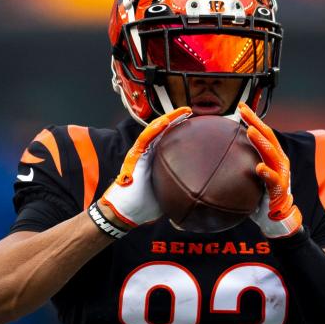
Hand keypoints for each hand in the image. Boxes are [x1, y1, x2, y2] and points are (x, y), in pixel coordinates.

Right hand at [92, 107, 192, 236]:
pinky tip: (165, 122)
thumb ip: (180, 188)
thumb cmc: (145, 205)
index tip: (198, 124)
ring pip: (155, 132)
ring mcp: (141, 154)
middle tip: (190, 111)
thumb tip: (200, 193)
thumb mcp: (169, 194)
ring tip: (182, 112)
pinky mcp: (134, 158)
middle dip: (177, 120)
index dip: (182, 131)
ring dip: (168, 120)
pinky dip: (154, 130)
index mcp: (158, 161)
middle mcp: (149, 154)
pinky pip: (144, 140)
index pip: (171, 141)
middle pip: (164, 132)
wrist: (124, 212)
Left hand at [240, 103, 302, 237]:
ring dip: (261, 142)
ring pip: (272, 153)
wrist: (276, 217)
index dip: (253, 118)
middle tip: (242, 111)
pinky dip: (267, 172)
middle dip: (256, 122)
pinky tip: (259, 167)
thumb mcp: (249, 176)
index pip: (263, 132)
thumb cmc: (260, 194)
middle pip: (268, 136)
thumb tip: (214, 157)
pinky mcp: (281, 188)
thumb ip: (239, 164)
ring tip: (250, 131)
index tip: (240, 107)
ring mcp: (282, 174)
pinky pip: (273, 179)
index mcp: (273, 155)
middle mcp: (279, 161)